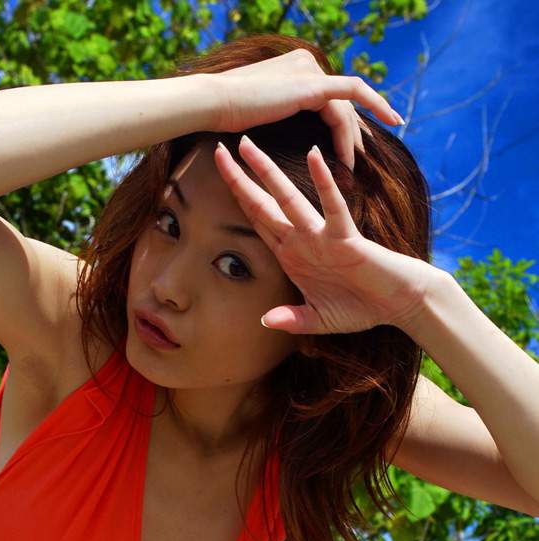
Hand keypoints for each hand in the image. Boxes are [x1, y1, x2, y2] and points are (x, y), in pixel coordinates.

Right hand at [210, 49, 400, 171]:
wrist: (214, 103)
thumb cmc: (228, 116)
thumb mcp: (263, 112)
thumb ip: (285, 113)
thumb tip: (296, 135)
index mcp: (296, 67)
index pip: (329, 96)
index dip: (344, 121)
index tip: (353, 144)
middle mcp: (307, 63)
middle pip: (342, 102)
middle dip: (355, 132)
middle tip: (363, 159)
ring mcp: (311, 70)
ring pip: (346, 107)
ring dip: (353, 138)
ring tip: (353, 167)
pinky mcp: (313, 84)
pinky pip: (352, 95)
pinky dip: (365, 117)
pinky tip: (373, 138)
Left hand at [214, 134, 434, 336]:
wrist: (397, 304)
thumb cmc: (360, 308)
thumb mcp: (318, 320)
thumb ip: (292, 320)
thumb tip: (265, 321)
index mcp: (291, 256)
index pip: (256, 223)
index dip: (236, 202)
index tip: (217, 178)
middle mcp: (302, 241)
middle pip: (262, 206)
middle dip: (239, 180)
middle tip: (218, 149)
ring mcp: (321, 237)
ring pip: (288, 199)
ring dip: (266, 172)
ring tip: (247, 145)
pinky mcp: (346, 237)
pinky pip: (332, 206)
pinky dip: (323, 182)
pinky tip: (313, 155)